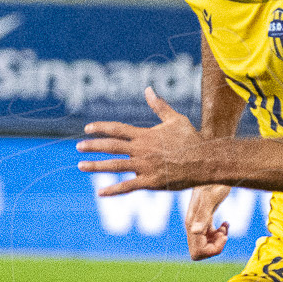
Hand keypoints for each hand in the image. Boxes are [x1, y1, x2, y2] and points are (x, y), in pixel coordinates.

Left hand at [76, 88, 204, 194]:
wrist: (204, 160)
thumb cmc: (191, 139)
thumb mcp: (175, 119)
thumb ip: (159, 106)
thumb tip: (148, 89)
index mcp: (145, 135)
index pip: (117, 129)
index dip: (101, 128)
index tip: (87, 128)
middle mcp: (141, 150)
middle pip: (111, 146)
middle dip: (93, 146)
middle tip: (78, 146)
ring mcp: (145, 166)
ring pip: (115, 166)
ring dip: (96, 166)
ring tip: (80, 165)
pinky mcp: (150, 181)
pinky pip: (128, 186)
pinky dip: (113, 190)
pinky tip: (100, 192)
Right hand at [184, 183, 233, 260]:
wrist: (216, 171)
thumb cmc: (214, 182)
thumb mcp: (211, 198)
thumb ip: (203, 215)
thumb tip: (195, 232)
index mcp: (192, 224)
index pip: (197, 252)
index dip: (212, 250)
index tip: (223, 236)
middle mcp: (193, 226)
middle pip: (200, 252)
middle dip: (215, 247)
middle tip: (224, 233)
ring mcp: (198, 223)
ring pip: (205, 245)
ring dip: (218, 240)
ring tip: (225, 227)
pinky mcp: (205, 219)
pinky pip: (210, 236)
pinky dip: (220, 234)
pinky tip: (226, 223)